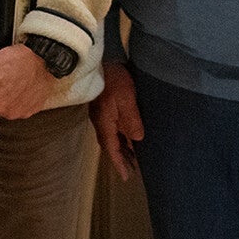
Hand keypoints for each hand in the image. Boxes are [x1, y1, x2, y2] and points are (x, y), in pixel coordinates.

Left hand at [0, 43, 56, 119]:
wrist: (45, 60)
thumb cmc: (20, 61)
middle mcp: (8, 113)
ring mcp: (22, 112)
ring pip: (5, 109)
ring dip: (3, 99)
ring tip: (6, 84)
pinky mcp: (33, 109)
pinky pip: (19, 107)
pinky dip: (16, 100)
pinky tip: (17, 87)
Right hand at [89, 61, 143, 180]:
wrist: (103, 61)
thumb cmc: (115, 80)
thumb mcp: (126, 100)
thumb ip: (131, 120)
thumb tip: (137, 139)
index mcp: (105, 122)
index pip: (111, 148)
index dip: (119, 163)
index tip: (126, 177)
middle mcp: (101, 121)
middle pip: (110, 145)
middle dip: (120, 158)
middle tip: (132, 171)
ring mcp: (102, 115)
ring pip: (111, 137)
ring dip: (121, 148)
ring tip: (132, 158)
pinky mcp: (105, 108)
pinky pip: (113, 129)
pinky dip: (120, 138)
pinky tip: (127, 137)